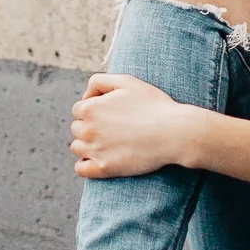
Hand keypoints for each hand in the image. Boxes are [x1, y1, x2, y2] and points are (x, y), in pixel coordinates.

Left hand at [70, 72, 193, 177]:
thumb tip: (86, 96)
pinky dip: (85, 164)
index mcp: (90, 108)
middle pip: (76, 128)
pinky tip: (99, 158)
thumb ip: (100, 81)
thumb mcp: (126, 81)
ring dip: (87, 144)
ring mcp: (95, 151)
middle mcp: (88, 130)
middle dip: (90, 125)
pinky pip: (81, 169)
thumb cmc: (152, 104)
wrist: (173, 132)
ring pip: (77, 148)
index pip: (78, 109)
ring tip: (107, 142)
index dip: (94, 108)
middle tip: (112, 126)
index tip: (110, 111)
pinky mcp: (104, 169)